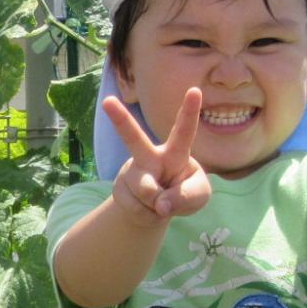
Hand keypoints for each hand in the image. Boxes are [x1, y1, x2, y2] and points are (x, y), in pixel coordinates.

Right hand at [105, 87, 209, 224]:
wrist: (155, 209)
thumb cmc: (183, 193)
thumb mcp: (198, 196)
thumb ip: (187, 197)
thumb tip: (160, 204)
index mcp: (176, 152)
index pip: (184, 131)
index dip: (189, 112)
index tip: (195, 90)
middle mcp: (150, 156)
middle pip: (134, 138)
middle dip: (120, 120)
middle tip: (107, 101)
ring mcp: (132, 172)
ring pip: (146, 190)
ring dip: (158, 205)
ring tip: (160, 204)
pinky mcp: (119, 189)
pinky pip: (137, 209)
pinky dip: (149, 217)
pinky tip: (149, 209)